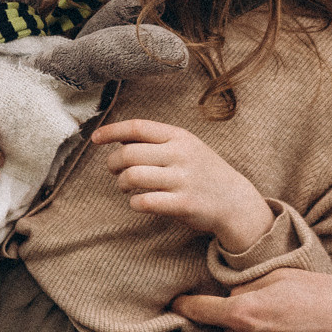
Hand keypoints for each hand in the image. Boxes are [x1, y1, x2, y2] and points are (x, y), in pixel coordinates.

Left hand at [92, 118, 272, 253]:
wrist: (235, 201)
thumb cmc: (204, 172)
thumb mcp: (187, 147)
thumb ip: (157, 142)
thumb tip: (119, 138)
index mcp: (179, 137)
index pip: (137, 127)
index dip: (111, 131)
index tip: (95, 138)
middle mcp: (181, 155)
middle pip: (129, 153)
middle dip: (113, 163)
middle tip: (114, 171)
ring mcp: (183, 179)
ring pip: (133, 176)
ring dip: (121, 183)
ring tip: (124, 186)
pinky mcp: (183, 204)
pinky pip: (144, 201)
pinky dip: (134, 203)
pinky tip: (137, 202)